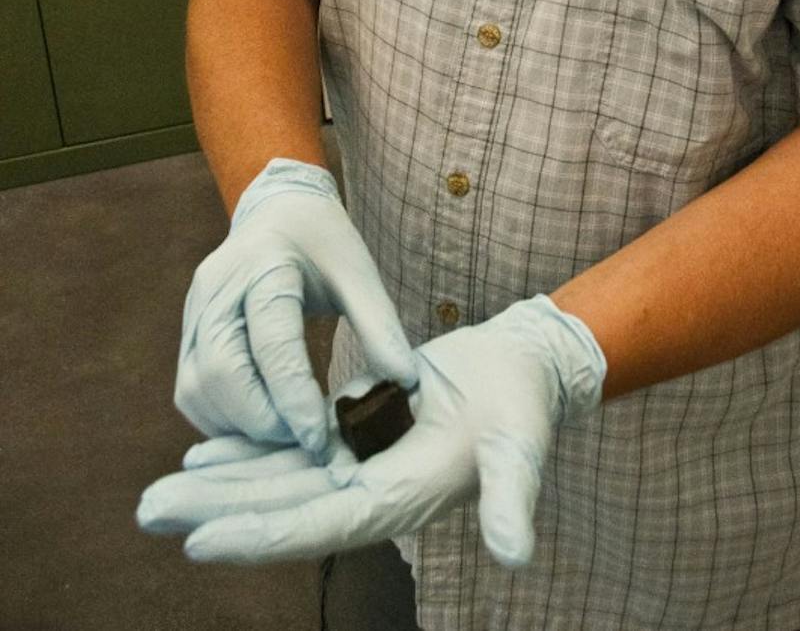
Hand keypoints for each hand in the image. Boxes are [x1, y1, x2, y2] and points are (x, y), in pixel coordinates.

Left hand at [140, 294, 605, 566]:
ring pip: (275, 481)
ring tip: (158, 492)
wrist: (521, 373)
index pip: (318, 524)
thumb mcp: (521, 448)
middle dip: (214, 512)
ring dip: (217, 487)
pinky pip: (290, 450)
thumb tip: (514, 554)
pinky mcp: (352, 435)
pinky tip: (203, 453)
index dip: (259, 534)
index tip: (200, 540)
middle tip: (148, 510)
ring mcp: (356, 466)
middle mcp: (368, 492)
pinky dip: (247, 454)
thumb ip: (513, 501)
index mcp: (399, 499)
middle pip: (279, 507)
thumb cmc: (524, 408)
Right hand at [174, 158, 416, 456]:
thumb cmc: (323, 242)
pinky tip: (259, 423)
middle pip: (221, 373)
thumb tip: (404, 382)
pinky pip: (191, 389)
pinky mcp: (187, 331)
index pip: (271, 343)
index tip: (319, 438)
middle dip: (261, 420)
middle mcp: (217, 288)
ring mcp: (194, 310)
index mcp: (265, 265)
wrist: (280, 210)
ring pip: (196, 389)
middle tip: (305, 441)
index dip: (293, 397)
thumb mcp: (359, 272)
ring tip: (286, 436)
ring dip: (237, 426)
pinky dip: (221, 418)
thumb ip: (381, 326)